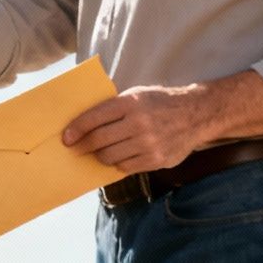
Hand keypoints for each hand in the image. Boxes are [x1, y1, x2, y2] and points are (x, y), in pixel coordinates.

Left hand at [62, 85, 212, 172]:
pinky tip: (117, 158)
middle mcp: (139, 123)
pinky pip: (127, 167)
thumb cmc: (159, 103)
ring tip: (98, 152)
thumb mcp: (136, 94)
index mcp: (129, 103)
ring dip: (100, 156)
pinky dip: (118, 164)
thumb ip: (113, 107)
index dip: (76, 129)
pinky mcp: (158, 160)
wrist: (197, 114)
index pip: (93, 118)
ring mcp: (149, 144)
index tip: (66, 138)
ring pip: (111, 156)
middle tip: (76, 148)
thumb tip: (83, 123)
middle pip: (99, 140)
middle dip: (83, 146)